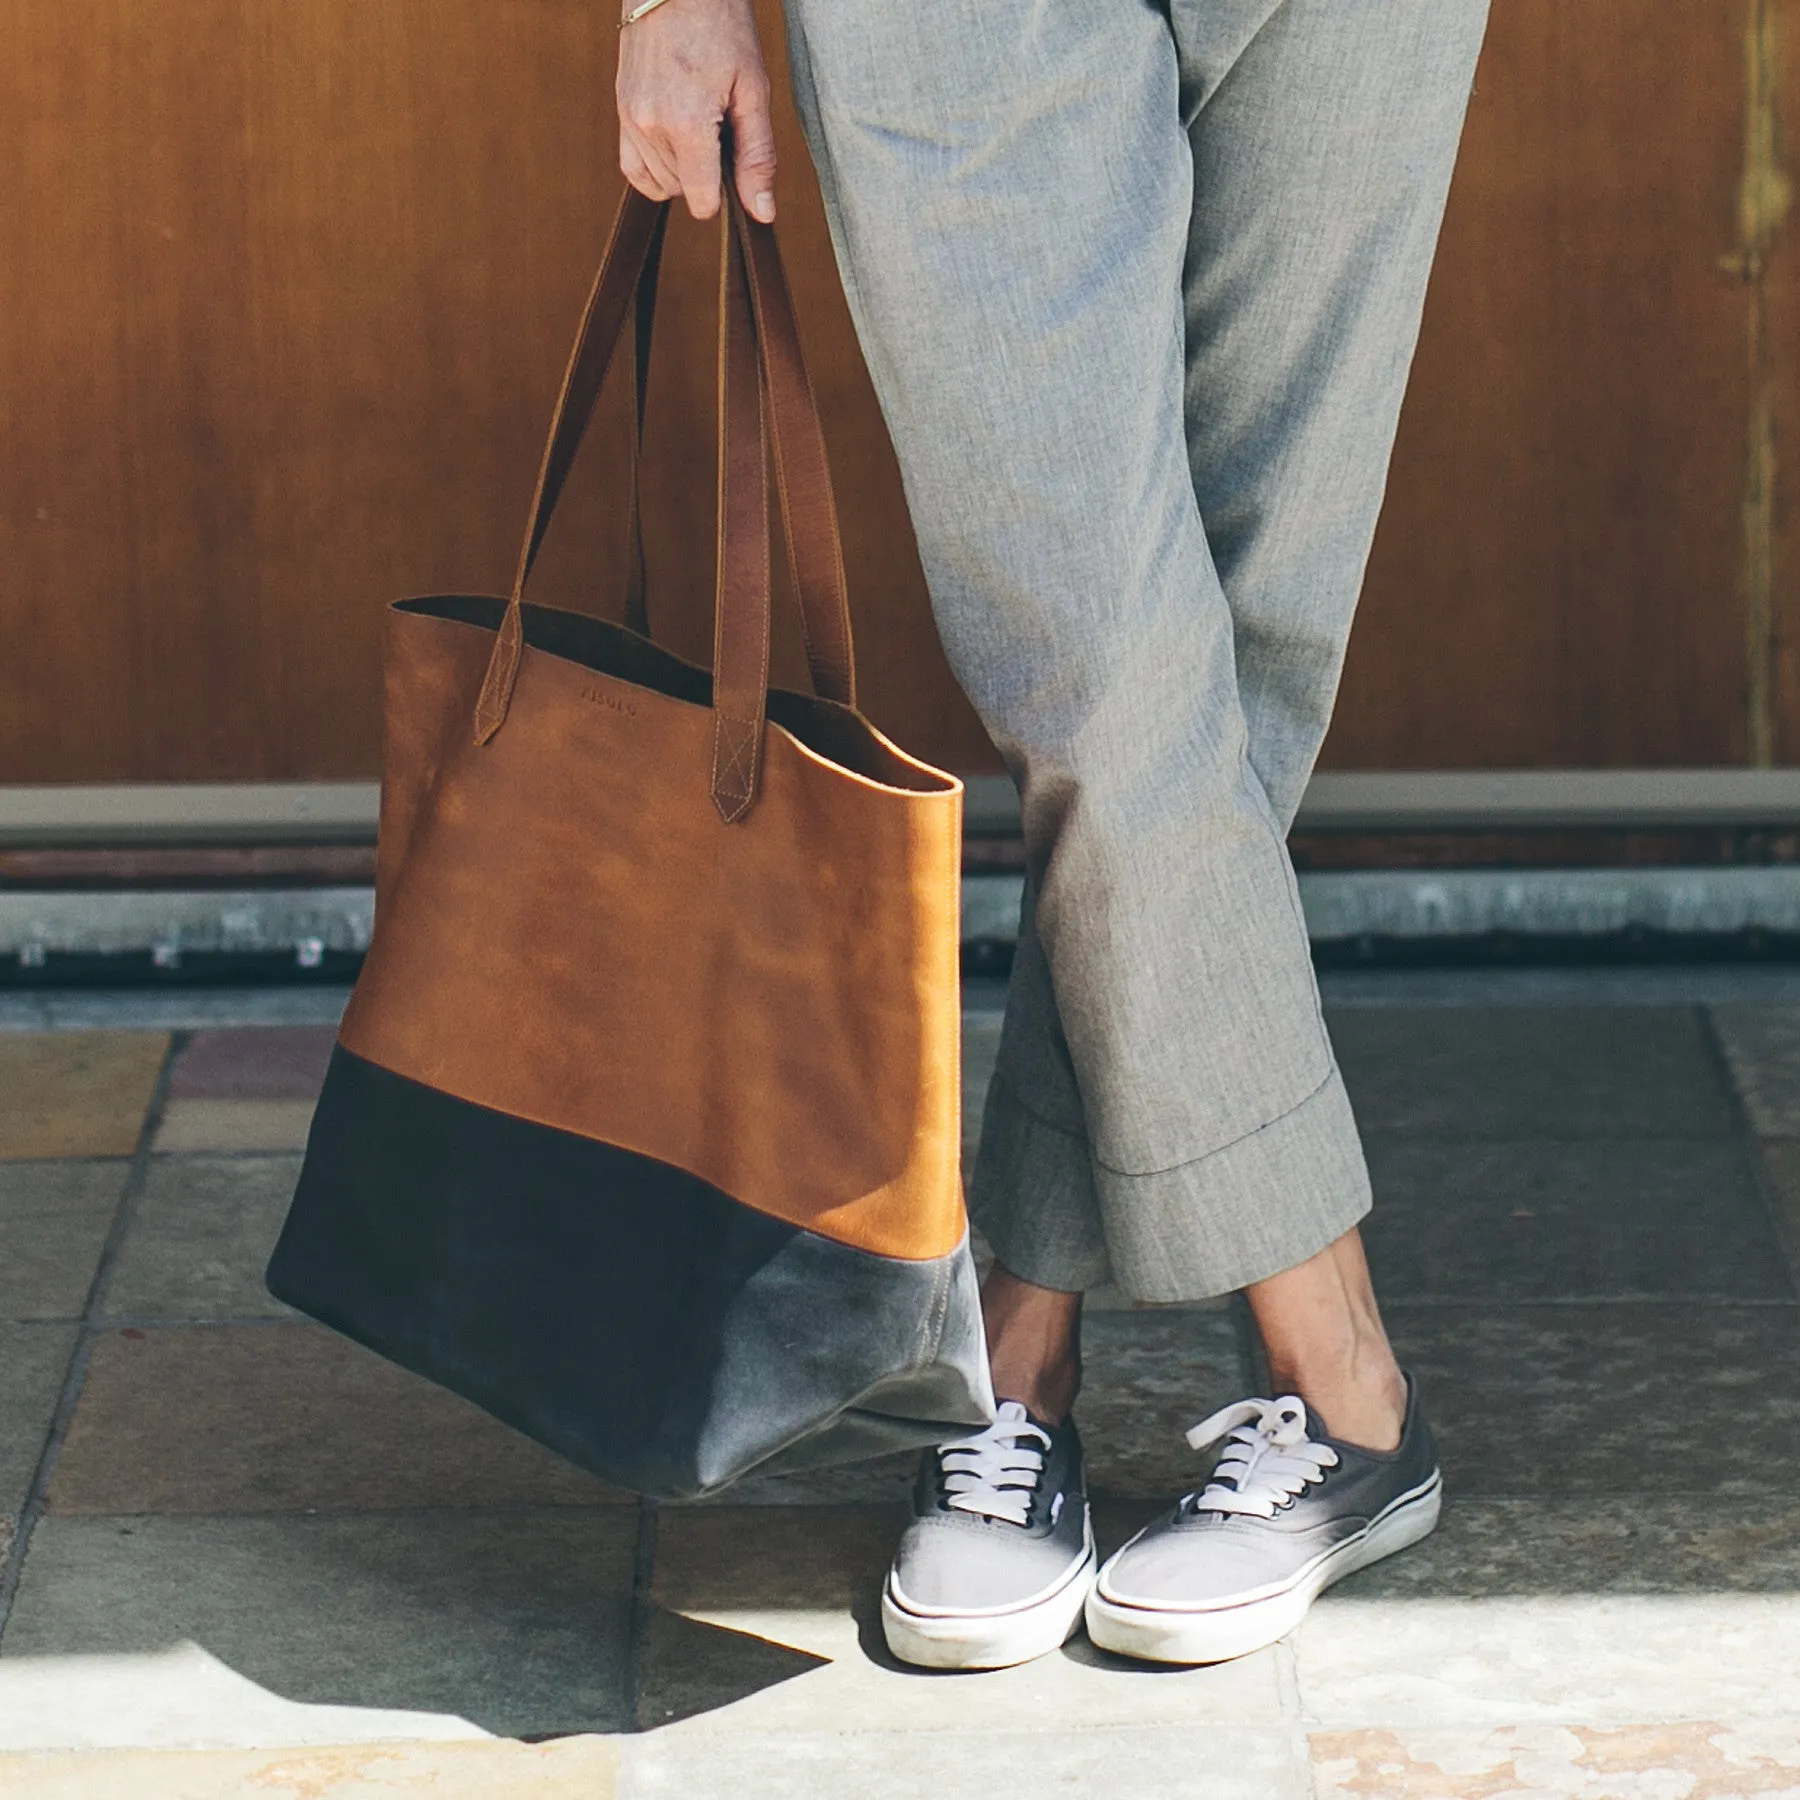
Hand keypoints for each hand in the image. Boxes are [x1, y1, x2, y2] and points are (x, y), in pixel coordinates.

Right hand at [617, 0, 777, 222]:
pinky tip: (675, 145)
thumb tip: (761, 212)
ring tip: (698, 122)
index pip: (702, 202)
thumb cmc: (720, 24)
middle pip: (682, 191)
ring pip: (659, 182)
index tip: (734, 162)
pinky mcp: (621, 109)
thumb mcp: (753, 90)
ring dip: (682, 168)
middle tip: (719, 124)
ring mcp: (630, 118)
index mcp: (687, 125)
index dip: (725, 194)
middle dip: (705, 172)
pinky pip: (632, 166)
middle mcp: (651, 126)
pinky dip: (654, 167)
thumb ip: (757, 157)